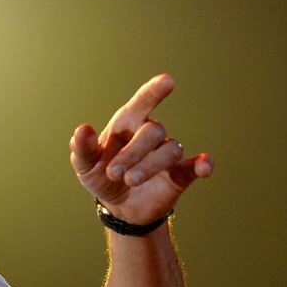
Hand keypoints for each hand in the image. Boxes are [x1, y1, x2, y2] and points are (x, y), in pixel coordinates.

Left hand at [70, 74, 212, 224]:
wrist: (117, 205)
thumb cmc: (101, 175)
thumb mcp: (84, 165)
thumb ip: (82, 148)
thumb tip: (82, 130)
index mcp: (127, 124)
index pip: (142, 103)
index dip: (154, 92)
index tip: (167, 81)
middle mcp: (150, 135)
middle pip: (153, 131)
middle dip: (133, 152)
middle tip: (114, 172)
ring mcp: (165, 154)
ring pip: (170, 151)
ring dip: (150, 165)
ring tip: (129, 180)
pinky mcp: (179, 175)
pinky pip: (195, 166)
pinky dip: (203, 164)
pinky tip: (204, 166)